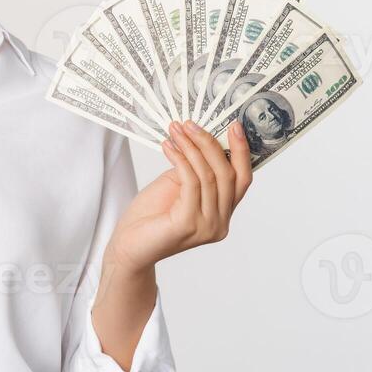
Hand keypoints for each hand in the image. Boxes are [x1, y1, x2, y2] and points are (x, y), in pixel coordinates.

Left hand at [105, 119, 253, 270]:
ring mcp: (206, 226)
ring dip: (191, 147)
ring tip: (176, 131)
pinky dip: (181, 159)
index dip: (242, 151)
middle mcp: (220, 223)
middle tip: (191, 124)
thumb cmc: (150, 217)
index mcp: (222, 214)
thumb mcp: (178, 187)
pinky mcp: (188, 224)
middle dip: (210, 143)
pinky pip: (190, 182)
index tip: (234, 125)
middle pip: (227, 174)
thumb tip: (202, 140)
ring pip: (208, 176)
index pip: (242, 180)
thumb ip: (196, 171)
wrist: (128, 246)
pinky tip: (169, 147)